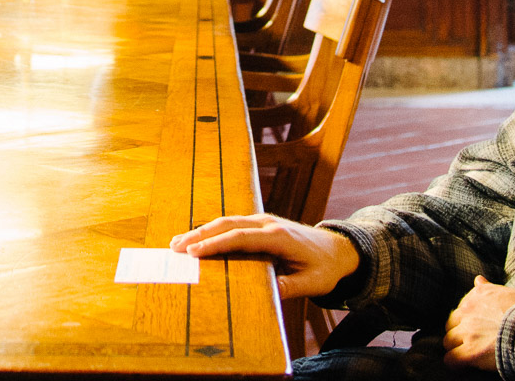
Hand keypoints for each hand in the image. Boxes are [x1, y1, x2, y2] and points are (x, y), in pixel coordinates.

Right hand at [170, 214, 361, 299]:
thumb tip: (264, 294)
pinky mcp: (262, 224)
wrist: (339, 249)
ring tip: (178, 243)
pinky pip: (233, 224)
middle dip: (200, 234)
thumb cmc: (325, 268)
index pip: (239, 238)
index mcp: (278, 237)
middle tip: (175, 247)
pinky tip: (199, 240)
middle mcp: (268, 223)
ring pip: (227, 221)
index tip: (193, 252)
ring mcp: (264, 221)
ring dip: (203, 230)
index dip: (215, 244)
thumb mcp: (312, 283)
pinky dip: (214, 231)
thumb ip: (288, 287)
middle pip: (227, 224)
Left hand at [443, 276, 514, 371]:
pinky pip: (451, 360)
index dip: (468, 320)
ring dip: (456, 348)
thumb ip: (490, 288)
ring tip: (467, 356)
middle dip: (458, 333)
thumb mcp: (510, 293)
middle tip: (471, 343)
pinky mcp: (471, 352)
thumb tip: (478, 279)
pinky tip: (461, 368)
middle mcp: (469, 310)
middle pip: (451, 323)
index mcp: (478, 294)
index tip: (476, 328)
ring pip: (448, 341)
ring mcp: (468, 331)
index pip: (462, 307)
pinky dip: (454, 364)